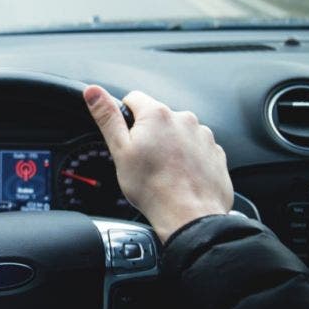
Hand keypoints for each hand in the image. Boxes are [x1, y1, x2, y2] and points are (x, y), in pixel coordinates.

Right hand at [83, 85, 233, 242]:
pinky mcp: (215, 152)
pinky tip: (180, 175)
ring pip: (178, 132)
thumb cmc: (153, 188)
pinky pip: (196, 147)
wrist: (190, 216)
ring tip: (163, 171)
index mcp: (157, 115)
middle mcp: (183, 119)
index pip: (133, 98)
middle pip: (157, 117)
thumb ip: (107, 117)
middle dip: (149, 133)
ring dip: (170, 145)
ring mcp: (203, 135)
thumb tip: (93, 92)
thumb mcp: (120, 151)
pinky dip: (188, 158)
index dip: (124, 117)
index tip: (126, 138)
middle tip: (143, 160)